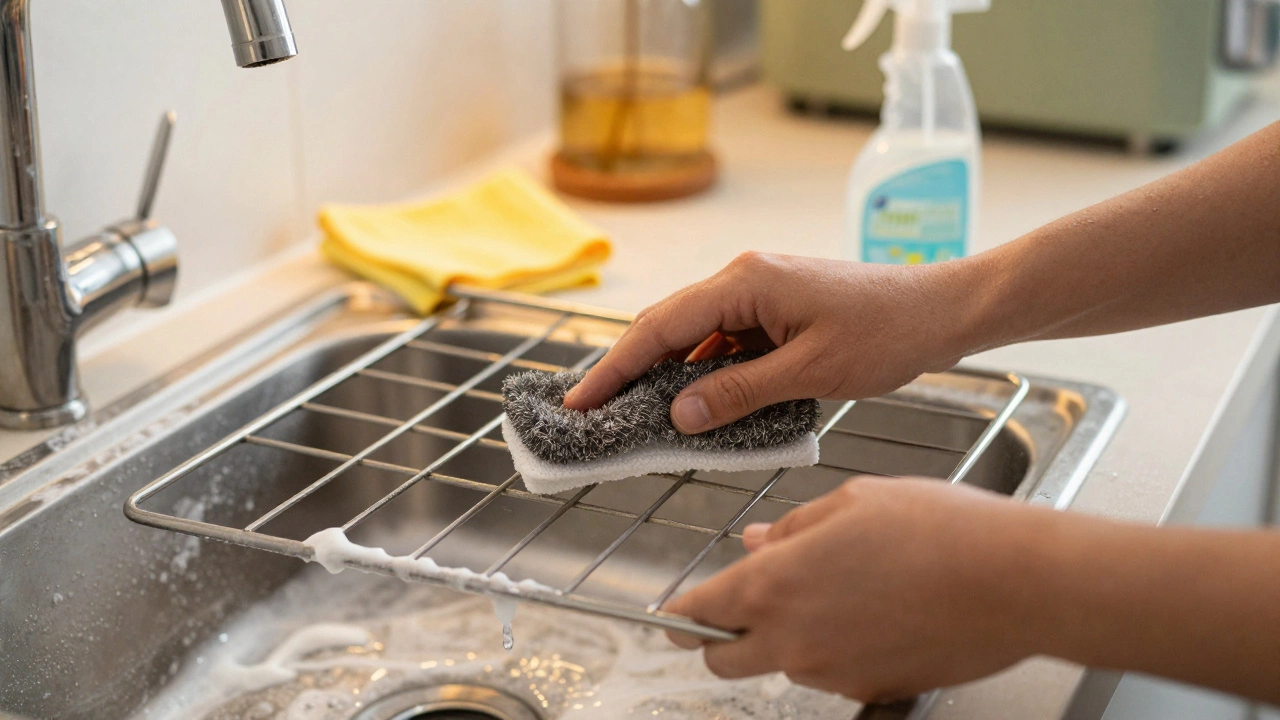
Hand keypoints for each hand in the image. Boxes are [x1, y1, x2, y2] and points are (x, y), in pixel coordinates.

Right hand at [563, 252, 981, 432]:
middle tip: (594, 412)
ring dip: (670, 375)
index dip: (615, 367)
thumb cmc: (887, 333)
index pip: (660, 327)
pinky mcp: (775, 309)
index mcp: (745, 283)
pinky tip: (698, 404)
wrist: (942, 310)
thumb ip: (740, 393)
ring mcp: (759, 292)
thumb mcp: (810, 372)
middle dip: (630, 370)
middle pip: (668, 325)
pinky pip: (726, 342)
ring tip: (636, 416)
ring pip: (696, 336)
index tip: (580, 400)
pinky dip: (706, 373)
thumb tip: (679, 414)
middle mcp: (744, 279)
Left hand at [663, 478, 1054, 701]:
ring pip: (781, 664)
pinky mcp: (871, 690)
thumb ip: (791, 528)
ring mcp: (832, 673)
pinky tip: (871, 612)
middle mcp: (794, 639)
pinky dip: (833, 650)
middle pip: (722, 660)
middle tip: (737, 609)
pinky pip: (830, 674)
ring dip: (785, 637)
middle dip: (719, 637)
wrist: (1017, 582)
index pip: (700, 611)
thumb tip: (758, 541)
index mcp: (775, 584)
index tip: (671, 611)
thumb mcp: (852, 503)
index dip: (679, 610)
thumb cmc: (940, 530)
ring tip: (836, 589)